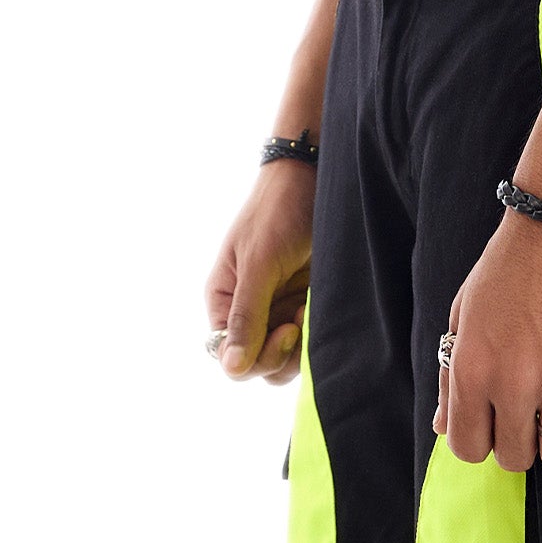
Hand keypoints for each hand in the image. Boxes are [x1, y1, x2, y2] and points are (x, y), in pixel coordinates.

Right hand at [205, 160, 316, 386]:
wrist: (314, 174)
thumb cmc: (279, 210)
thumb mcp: (260, 261)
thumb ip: (245, 315)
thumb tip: (231, 368)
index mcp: (224, 299)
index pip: (229, 356)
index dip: (256, 358)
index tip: (286, 332)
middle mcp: (247, 309)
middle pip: (257, 363)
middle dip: (280, 353)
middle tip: (300, 321)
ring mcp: (276, 307)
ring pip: (283, 357)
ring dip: (299, 345)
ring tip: (309, 308)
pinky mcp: (302, 301)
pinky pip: (305, 338)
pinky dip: (313, 331)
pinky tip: (317, 304)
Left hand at [433, 208, 541, 471]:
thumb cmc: (508, 266)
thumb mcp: (463, 314)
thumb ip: (450, 375)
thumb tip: (443, 427)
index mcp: (471, 369)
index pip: (467, 449)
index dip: (482, 440)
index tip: (497, 421)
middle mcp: (511, 383)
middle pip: (515, 458)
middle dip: (523, 440)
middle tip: (533, 409)